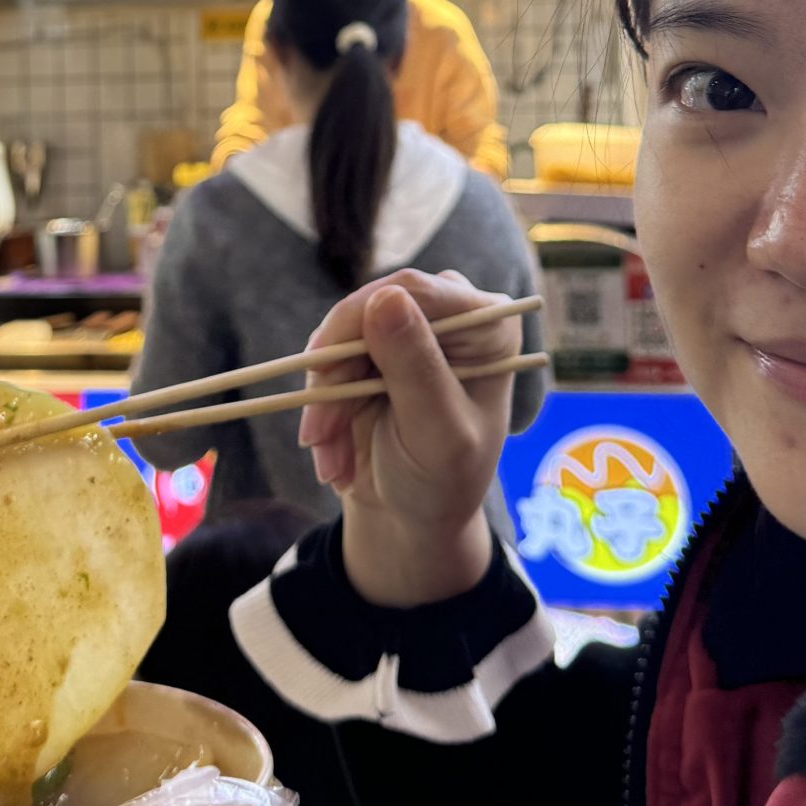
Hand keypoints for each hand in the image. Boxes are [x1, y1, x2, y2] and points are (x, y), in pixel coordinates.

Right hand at [297, 270, 518, 607]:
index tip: (321, 363)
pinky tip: (330, 451)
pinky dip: (320, 406)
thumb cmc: (442, 480)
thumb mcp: (436, 432)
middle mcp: (450, 316)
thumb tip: (386, 296)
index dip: (359, 318)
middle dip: (335, 374)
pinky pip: (326, 358)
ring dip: (323, 400)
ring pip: (339, 337)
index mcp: (486, 326)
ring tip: (330, 458)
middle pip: (369, 309)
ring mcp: (409, 329)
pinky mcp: (372, 349)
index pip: (414, 290)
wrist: (413, 515)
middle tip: (318, 434)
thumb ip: (415, 366)